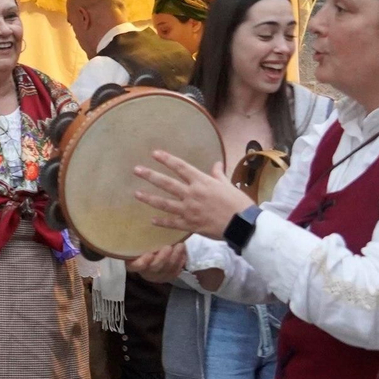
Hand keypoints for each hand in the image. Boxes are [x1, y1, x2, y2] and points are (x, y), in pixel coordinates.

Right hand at [127, 243, 187, 283]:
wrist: (154, 252)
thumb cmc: (143, 243)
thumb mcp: (138, 241)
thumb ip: (138, 238)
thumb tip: (130, 220)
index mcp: (133, 263)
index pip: (135, 266)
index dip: (142, 262)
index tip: (149, 254)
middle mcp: (145, 271)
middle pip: (154, 268)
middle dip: (163, 258)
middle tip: (168, 247)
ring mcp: (158, 275)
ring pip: (167, 269)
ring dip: (175, 258)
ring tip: (180, 246)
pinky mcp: (168, 276)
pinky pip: (176, 271)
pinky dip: (180, 261)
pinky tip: (183, 253)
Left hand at [133, 154, 249, 239]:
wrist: (242, 225)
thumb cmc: (237, 203)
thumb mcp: (228, 185)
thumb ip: (218, 174)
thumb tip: (216, 164)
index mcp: (202, 182)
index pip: (181, 167)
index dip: (167, 159)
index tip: (154, 154)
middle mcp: (192, 194)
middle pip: (167, 183)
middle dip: (150, 176)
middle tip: (136, 170)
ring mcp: (189, 210)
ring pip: (164, 203)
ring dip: (149, 198)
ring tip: (136, 194)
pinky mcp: (190, 225)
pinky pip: (172, 223)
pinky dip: (161, 222)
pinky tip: (151, 219)